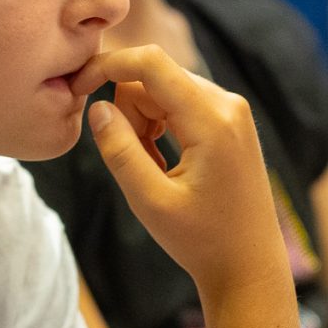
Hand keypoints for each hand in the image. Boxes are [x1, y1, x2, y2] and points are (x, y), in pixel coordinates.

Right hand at [78, 43, 284, 296]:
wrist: (249, 265)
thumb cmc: (202, 241)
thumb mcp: (150, 201)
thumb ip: (119, 150)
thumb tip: (97, 107)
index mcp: (212, 121)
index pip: (151, 62)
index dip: (108, 65)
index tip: (79, 86)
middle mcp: (228, 104)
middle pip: (154, 78)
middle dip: (130, 112)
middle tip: (136, 164)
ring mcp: (233, 110)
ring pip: (164, 90)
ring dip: (145, 123)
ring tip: (155, 170)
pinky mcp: (231, 120)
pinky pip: (181, 102)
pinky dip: (161, 126)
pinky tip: (167, 164)